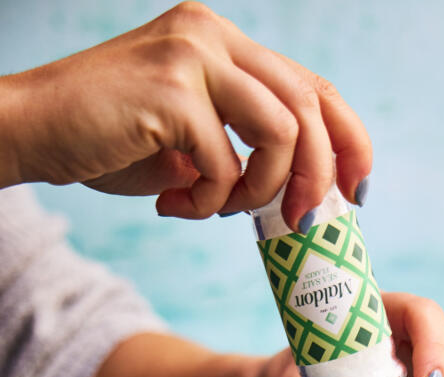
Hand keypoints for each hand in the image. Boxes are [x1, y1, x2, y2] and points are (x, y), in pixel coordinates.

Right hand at [0, 2, 370, 228]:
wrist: (35, 132)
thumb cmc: (112, 143)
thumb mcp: (193, 143)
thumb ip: (244, 148)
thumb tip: (303, 191)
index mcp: (224, 44)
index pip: (311, 84)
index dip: (347, 139)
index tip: (356, 190)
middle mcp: (214, 36)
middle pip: (309, 105)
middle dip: (316, 175)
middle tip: (299, 221)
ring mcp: (193, 55)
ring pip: (282, 130)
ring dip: (261, 189)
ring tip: (218, 208)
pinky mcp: (171, 88)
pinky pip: (227, 161)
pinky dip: (212, 200)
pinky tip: (177, 204)